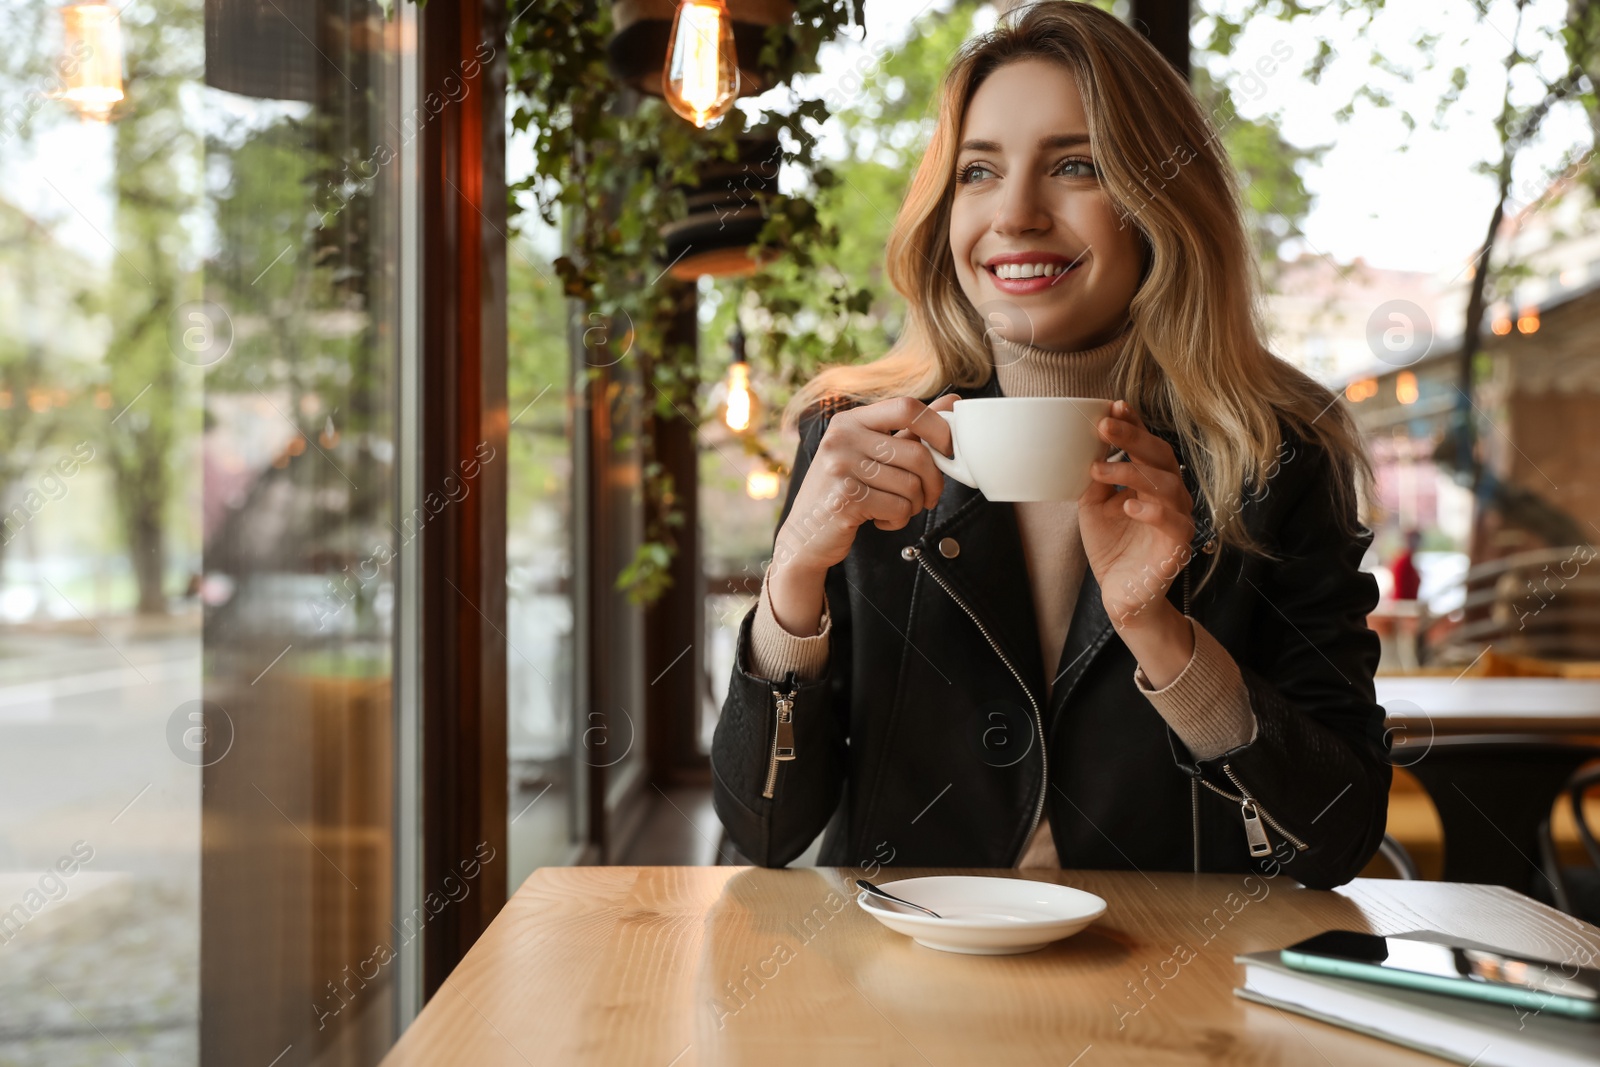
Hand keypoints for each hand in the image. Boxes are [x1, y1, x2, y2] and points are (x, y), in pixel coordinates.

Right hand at [767, 394, 955, 634]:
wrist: (805, 534)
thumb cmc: (844, 491)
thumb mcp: (870, 453)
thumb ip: (909, 430)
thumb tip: (952, 403)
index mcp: (850, 420)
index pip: (907, 407)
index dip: (938, 426)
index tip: (948, 449)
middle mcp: (842, 438)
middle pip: (917, 454)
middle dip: (933, 482)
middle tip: (927, 496)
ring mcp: (840, 467)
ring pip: (911, 486)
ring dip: (913, 506)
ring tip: (895, 508)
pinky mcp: (844, 498)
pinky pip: (898, 508)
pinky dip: (898, 520)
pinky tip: (881, 519)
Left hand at [1079, 400, 1195, 630]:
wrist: (1121, 593)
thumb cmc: (1113, 547)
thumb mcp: (1094, 505)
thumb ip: (1097, 477)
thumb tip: (1091, 445)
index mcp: (1152, 480)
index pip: (1147, 445)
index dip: (1135, 424)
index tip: (1113, 406)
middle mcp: (1170, 494)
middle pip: (1160, 456)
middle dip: (1132, 437)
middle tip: (1104, 426)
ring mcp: (1178, 518)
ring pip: (1166, 483)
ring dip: (1130, 472)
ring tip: (1099, 470)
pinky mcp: (1178, 545)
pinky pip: (1174, 522)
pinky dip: (1152, 511)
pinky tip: (1130, 505)